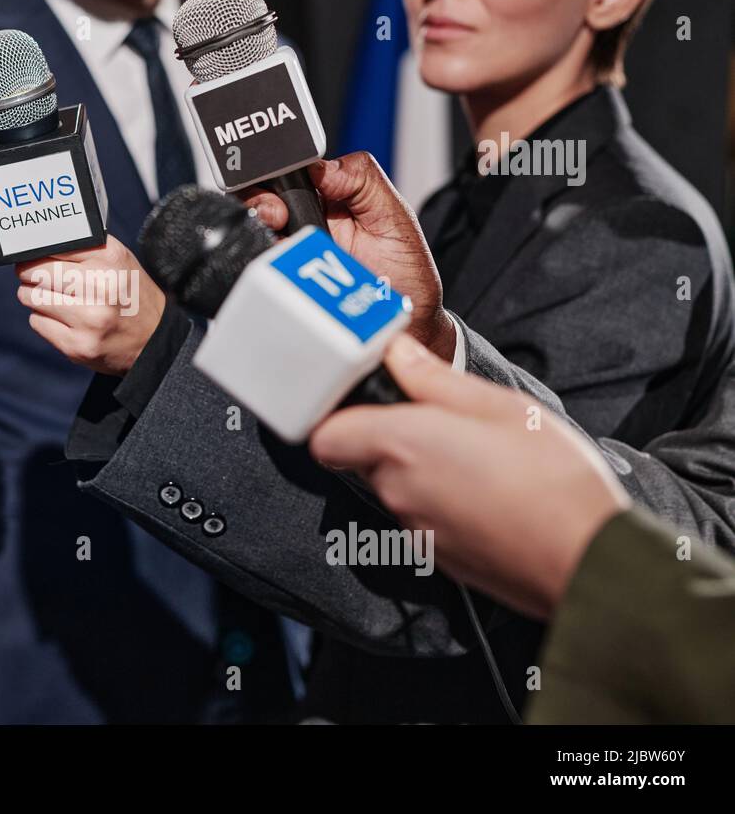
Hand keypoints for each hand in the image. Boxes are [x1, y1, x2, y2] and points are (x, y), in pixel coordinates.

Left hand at [15, 235, 164, 375]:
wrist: (153, 340)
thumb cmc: (129, 294)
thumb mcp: (117, 260)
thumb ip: (81, 248)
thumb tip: (36, 245)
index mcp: (110, 259)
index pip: (53, 246)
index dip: (38, 252)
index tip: (34, 256)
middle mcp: (100, 287)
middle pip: (36, 271)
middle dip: (30, 273)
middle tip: (37, 277)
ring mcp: (88, 320)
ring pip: (31, 297)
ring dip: (34, 296)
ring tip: (52, 297)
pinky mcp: (76, 346)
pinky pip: (36, 322)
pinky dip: (43, 319)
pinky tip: (62, 319)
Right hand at [237, 153, 454, 360]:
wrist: (408, 327)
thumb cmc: (404, 273)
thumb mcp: (393, 214)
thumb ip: (363, 179)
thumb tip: (321, 165)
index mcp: (324, 200)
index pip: (284, 174)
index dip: (276, 175)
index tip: (288, 190)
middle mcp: (301, 227)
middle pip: (256, 202)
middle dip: (260, 204)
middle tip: (277, 217)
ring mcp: (288, 259)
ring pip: (251, 238)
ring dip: (259, 236)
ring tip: (280, 244)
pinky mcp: (282, 289)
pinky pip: (257, 276)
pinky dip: (259, 271)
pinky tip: (277, 270)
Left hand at [309, 335, 628, 618]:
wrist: (588, 560)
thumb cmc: (552, 481)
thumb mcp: (498, 405)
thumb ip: (433, 379)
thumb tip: (398, 354)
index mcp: (401, 445)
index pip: (326, 434)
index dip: (338, 414)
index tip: (366, 396)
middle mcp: (396, 490)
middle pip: (362, 456)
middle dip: (391, 434)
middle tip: (440, 417)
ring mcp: (414, 528)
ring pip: (395, 485)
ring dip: (421, 467)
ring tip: (476, 454)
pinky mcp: (437, 555)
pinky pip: (422, 514)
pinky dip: (442, 498)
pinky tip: (486, 488)